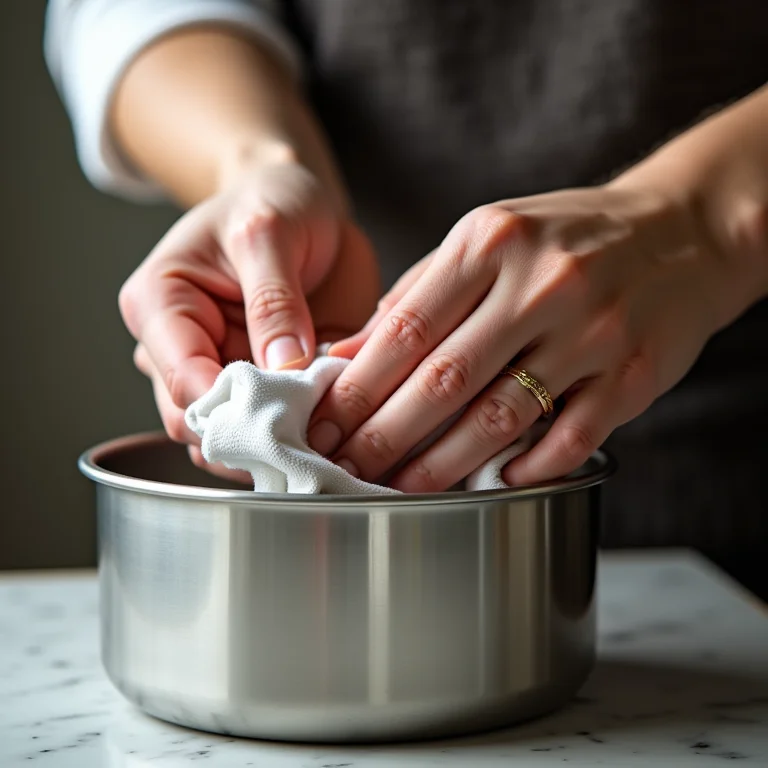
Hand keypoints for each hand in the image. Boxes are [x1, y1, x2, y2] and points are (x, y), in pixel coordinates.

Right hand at [119, 160, 379, 475]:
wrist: (302, 207)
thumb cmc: (273, 202)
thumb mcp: (269, 231)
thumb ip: (273, 299)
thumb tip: (283, 368)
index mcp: (160, 305)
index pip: (182, 379)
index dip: (232, 406)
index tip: (288, 411)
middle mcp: (179, 350)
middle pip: (199, 422)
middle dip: (253, 433)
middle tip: (312, 428)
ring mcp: (221, 372)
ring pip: (232, 439)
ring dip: (277, 441)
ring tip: (325, 426)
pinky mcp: (260, 386)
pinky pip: (270, 429)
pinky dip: (299, 433)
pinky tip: (329, 421)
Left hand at [308, 184, 751, 490]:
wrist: (682, 230)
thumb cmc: (566, 238)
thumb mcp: (487, 241)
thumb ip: (417, 296)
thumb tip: (347, 355)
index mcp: (491, 243)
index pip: (407, 327)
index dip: (358, 385)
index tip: (325, 424)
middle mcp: (541, 284)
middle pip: (444, 377)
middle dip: (385, 433)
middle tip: (346, 466)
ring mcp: (592, 330)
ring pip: (500, 414)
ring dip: (442, 462)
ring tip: (401, 485)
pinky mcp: (634, 373)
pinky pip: (572, 435)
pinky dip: (528, 466)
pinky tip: (493, 482)